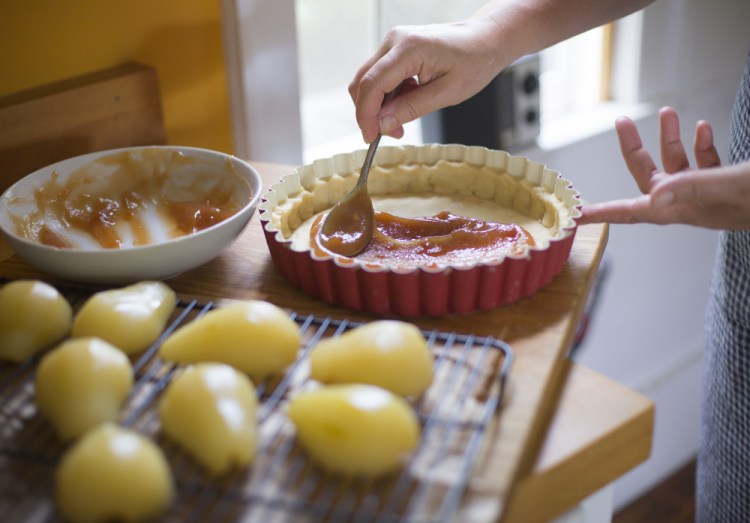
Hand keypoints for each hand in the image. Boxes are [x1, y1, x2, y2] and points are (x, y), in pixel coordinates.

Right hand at [348, 17, 506, 143]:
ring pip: (369, 80)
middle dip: (371, 112)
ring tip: (401, 120)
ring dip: (379, 105)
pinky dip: (387, 95)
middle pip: (363, 82)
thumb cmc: (474, 62)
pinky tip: (406, 102)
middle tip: (392, 133)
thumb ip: (411, 108)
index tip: (370, 138)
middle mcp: (395, 40)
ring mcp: (394, 42)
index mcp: (409, 48)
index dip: (366, 115)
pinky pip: (380, 75)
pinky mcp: (396, 48)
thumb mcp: (447, 93)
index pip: (372, 84)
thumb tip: (382, 125)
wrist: (486, 39)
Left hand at [580, 106, 749, 228]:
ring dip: (670, 139)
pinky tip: (701, 127)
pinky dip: (700, 146)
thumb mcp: (728, 186)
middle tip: (621, 122)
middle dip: (634, 149)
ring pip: (677, 165)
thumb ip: (691, 186)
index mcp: (681, 209)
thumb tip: (652, 196)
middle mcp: (688, 203)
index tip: (576, 215)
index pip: (632, 212)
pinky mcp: (725, 184)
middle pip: (649, 177)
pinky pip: (704, 164)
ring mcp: (707, 194)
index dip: (603, 214)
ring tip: (666, 113)